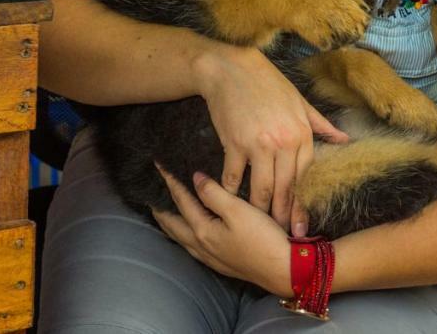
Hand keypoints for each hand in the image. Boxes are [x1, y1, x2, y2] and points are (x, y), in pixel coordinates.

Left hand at [153, 165, 292, 296]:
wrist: (285, 271)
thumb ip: (214, 193)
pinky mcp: (221, 262)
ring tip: (164, 212)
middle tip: (151, 194)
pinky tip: (191, 231)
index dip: (169, 181)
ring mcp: (211, 257)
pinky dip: (184, 233)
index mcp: (203, 231)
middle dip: (160, 209)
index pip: (180, 201)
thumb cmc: (264, 239)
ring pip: (181, 237)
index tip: (159, 166)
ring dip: (170, 223)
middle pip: (172, 225)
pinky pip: (192, 245)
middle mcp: (201, 246)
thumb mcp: (239, 210)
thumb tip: (195, 178)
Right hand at [193, 46, 347, 232]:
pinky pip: (234, 176)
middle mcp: (283, 142)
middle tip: (281, 235)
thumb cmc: (266, 83)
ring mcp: (258, 144)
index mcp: (302, 133)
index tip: (301, 225)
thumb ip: (321, 124)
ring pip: (261, 187)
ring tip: (258, 224)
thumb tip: (345, 140)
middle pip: (285, 188)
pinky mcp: (234, 143)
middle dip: (283, 215)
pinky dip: (232, 191)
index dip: (302, 204)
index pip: (305, 177)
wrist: (230, 68)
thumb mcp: (299, 101)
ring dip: (260, 209)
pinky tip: (231, 201)